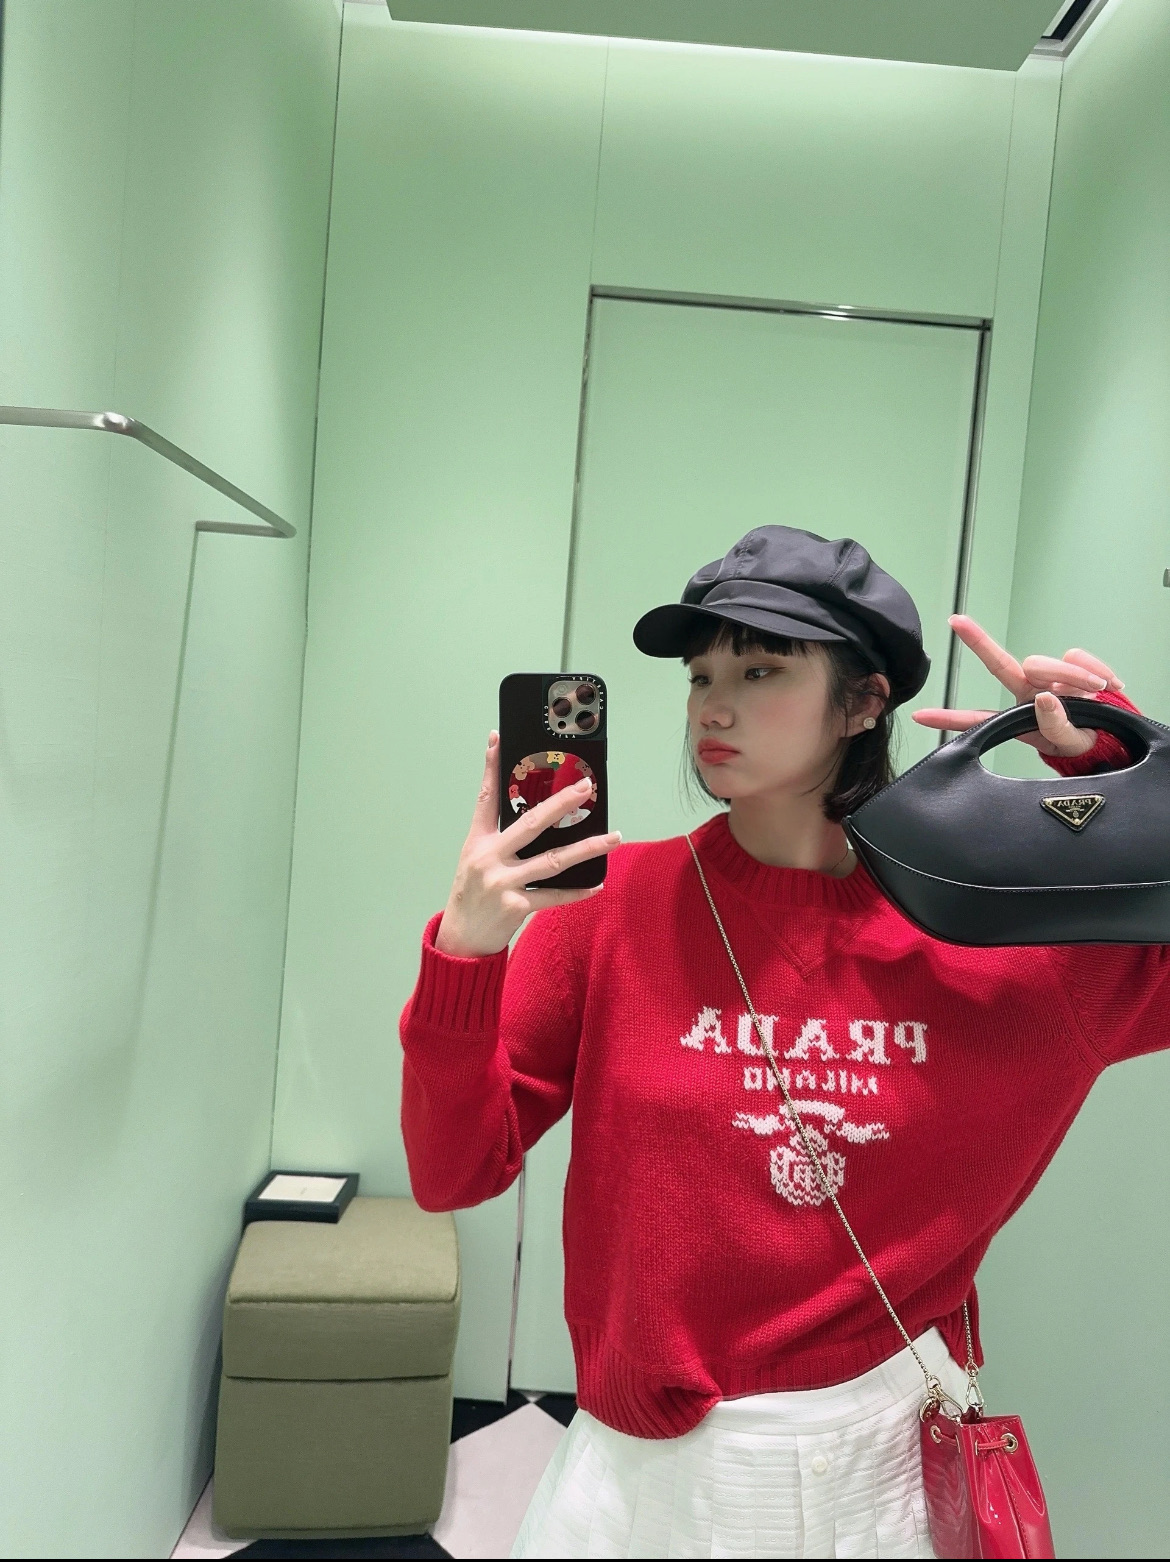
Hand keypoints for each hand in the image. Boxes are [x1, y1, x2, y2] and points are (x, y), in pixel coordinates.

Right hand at [435, 731, 620, 957]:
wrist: (460, 941)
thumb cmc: (471, 897)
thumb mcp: (474, 860)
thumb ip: (498, 838)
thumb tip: (536, 817)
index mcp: (478, 842)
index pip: (486, 797)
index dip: (491, 767)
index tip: (499, 738)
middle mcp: (489, 858)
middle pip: (531, 824)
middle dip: (561, 803)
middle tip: (586, 787)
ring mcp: (503, 883)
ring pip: (553, 860)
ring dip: (587, 847)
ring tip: (614, 837)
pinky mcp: (515, 907)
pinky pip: (554, 896)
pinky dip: (577, 891)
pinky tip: (597, 884)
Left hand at [912, 615, 1125, 757]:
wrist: (1120, 731)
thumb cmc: (1087, 740)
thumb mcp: (1071, 744)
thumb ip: (1056, 726)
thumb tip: (1044, 699)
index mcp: (1019, 717)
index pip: (978, 717)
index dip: (949, 718)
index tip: (918, 715)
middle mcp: (1028, 691)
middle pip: (1003, 665)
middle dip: (979, 643)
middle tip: (960, 623)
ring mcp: (1048, 676)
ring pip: (1044, 663)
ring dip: (1072, 677)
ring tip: (1096, 692)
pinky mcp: (1073, 663)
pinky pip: (1077, 656)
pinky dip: (1095, 670)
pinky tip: (1109, 686)